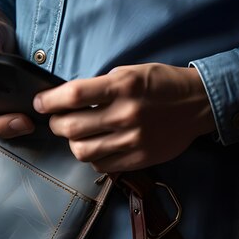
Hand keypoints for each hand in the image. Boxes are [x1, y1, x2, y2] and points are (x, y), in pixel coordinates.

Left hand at [34, 63, 215, 171]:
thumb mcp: (132, 72)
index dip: (48, 101)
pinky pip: (102, 165)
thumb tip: (69, 99)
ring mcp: (133, 140)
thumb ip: (102, 86)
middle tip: (57, 120)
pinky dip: (92, 157)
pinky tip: (97, 146)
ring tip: (77, 135)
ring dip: (72, 143)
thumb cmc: (163, 84)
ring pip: (82, 151)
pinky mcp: (140, 159)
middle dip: (55, 124)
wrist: (199, 105)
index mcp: (123, 86)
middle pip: (71, 127)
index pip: (73, 96)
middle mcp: (126, 114)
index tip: (40, 103)